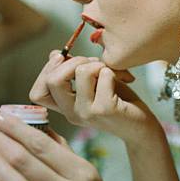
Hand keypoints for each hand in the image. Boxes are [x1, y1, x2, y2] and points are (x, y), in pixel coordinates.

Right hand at [29, 51, 160, 142]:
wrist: (142, 126)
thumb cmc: (119, 101)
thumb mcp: (93, 84)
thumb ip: (74, 72)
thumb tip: (54, 54)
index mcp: (66, 108)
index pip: (37, 93)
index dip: (46, 70)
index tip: (63, 58)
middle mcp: (71, 113)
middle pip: (53, 80)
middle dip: (74, 61)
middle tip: (94, 64)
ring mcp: (87, 113)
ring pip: (81, 72)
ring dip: (98, 64)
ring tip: (109, 72)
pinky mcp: (105, 110)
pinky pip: (104, 75)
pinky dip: (114, 71)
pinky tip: (123, 80)